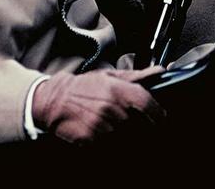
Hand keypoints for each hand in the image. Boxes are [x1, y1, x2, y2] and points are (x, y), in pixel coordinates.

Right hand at [32, 67, 165, 143]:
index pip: (145, 102)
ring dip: (120, 130)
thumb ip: (135, 76)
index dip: (156, 111)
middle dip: (135, 121)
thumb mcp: (108, 75)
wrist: (55, 100)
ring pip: (123, 135)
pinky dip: (107, 138)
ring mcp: (100, 125)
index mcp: (115, 89)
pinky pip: (108, 144)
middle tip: (123, 116)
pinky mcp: (91, 139)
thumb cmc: (83, 87)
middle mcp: (110, 107)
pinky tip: (98, 128)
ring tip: (107, 120)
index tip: (159, 116)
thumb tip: (159, 72)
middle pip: (137, 122)